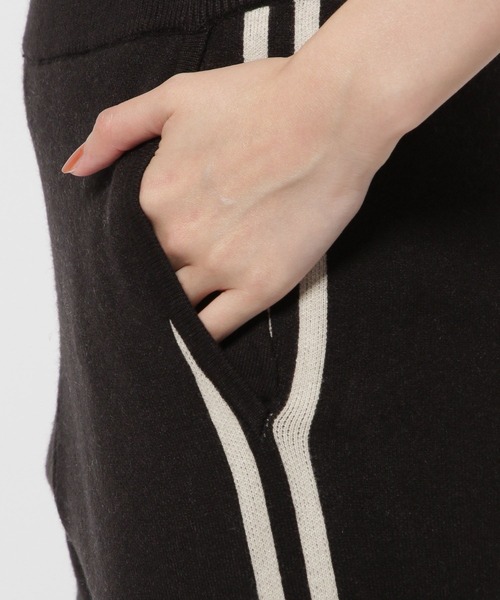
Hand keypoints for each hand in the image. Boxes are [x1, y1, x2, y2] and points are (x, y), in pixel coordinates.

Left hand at [61, 56, 399, 342]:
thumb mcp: (176, 96)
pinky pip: (214, 331)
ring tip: (173, 321)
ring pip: (175, 309)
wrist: (333, 113)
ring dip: (170, 316)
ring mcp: (220, 266)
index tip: (147, 259)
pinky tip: (194, 344)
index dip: (133, 255)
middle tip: (162, 290)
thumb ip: (117, 128)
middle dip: (150, 286)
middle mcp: (178, 237)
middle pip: (148, 279)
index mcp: (153, 197)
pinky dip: (198, 341)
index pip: (125, 245)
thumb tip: (75, 169)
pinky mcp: (261, 286)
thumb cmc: (260, 99)